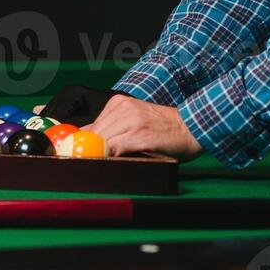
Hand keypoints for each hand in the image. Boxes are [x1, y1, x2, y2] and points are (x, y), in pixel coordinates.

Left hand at [81, 95, 204, 161]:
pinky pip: (115, 149)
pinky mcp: (141, 135)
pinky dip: (112, 159)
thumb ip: (111, 129)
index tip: (76, 156)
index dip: (82, 145)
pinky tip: (120, 163)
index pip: (88, 127)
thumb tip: (83, 141)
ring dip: (102, 157)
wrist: (193, 128)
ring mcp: (132, 121)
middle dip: (90, 152)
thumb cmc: (164, 129)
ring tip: (112, 164)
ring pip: (101, 142)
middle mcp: (124, 108)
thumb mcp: (134, 121)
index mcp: (119, 103)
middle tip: (91, 165)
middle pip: (92, 136)